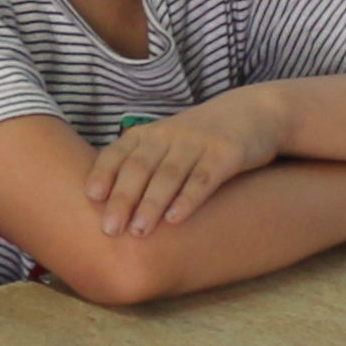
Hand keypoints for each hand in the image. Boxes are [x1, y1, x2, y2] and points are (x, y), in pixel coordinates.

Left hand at [88, 93, 286, 237]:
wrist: (254, 113)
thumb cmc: (200, 139)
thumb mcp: (168, 144)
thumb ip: (142, 166)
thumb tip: (109, 207)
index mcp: (149, 134)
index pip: (118, 152)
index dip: (104, 173)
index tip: (91, 197)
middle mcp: (169, 136)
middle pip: (139, 167)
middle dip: (122, 198)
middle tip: (109, 229)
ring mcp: (197, 144)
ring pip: (169, 175)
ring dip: (151, 204)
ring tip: (138, 232)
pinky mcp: (226, 155)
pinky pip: (204, 178)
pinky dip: (188, 199)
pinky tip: (176, 219)